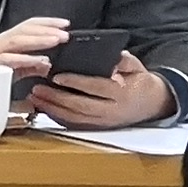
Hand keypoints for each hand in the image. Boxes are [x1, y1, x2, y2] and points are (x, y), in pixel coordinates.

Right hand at [0, 17, 70, 79]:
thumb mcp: (9, 74)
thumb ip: (27, 68)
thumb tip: (46, 64)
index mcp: (2, 45)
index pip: (25, 27)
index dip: (45, 23)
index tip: (64, 24)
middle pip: (22, 30)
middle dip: (45, 30)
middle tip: (65, 33)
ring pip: (16, 41)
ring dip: (38, 40)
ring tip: (57, 40)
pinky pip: (7, 59)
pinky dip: (24, 59)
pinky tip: (39, 61)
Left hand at [24, 54, 171, 130]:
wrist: (153, 104)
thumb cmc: (140, 81)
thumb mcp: (137, 67)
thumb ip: (124, 61)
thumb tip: (111, 58)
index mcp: (122, 94)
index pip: (96, 87)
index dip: (75, 82)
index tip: (56, 76)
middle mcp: (112, 111)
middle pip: (80, 105)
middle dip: (56, 98)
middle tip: (36, 88)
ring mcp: (104, 122)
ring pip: (74, 118)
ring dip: (52, 109)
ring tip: (34, 97)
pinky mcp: (98, 128)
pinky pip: (74, 125)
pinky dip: (57, 117)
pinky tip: (43, 109)